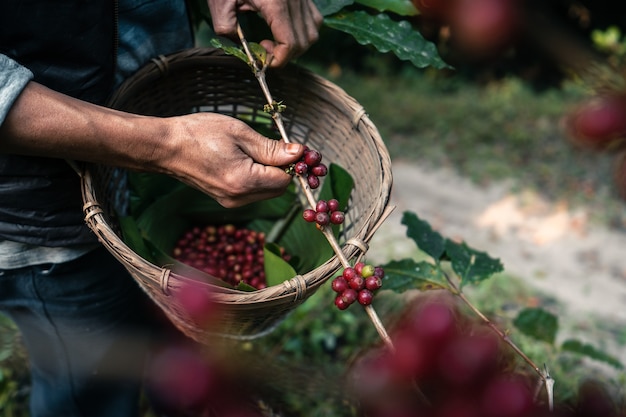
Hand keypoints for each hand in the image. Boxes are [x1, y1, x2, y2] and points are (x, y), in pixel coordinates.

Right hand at [163, 112, 303, 206]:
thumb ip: (271, 148)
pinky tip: (245, 160)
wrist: (165, 147)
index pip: (285, 179)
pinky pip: (253, 192)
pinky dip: (257, 178)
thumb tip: (299, 153)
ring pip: (267, 191)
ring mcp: (231, 202)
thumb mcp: (239, 133)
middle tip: (276, 145)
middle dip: (283, 168)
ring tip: (253, 150)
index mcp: (244, 181)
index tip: (292, 146)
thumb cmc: (199, 134)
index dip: (293, 163)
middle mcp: (238, 198)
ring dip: (269, 173)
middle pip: (279, 189)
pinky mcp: (225, 200)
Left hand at [207, 0, 322, 66]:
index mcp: (276, 2)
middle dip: (286, 55)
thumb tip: (241, 49)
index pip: (290, 44)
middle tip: (265, 50)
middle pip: (303, 42)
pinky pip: (314, 18)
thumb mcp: (219, 2)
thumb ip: (226, 28)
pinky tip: (283, 28)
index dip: (278, 60)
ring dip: (296, 45)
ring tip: (275, 40)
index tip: (263, 60)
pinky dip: (303, 30)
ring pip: (313, 32)